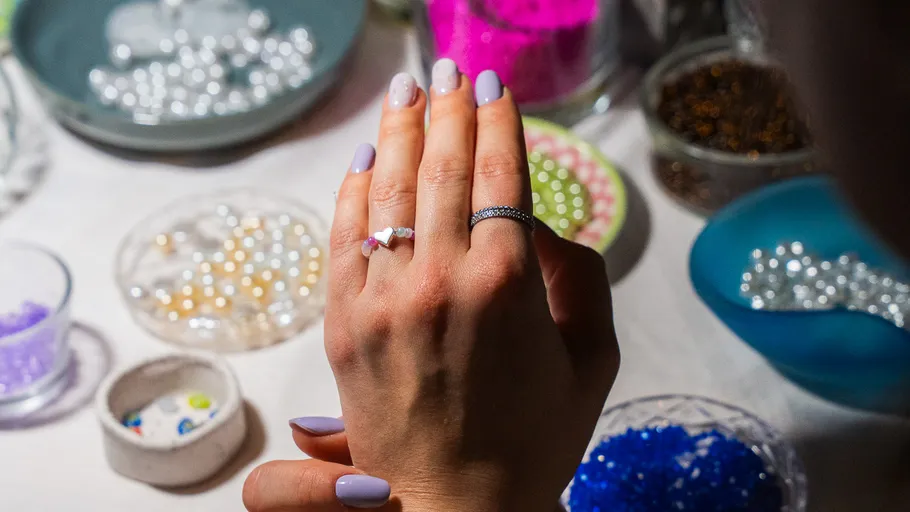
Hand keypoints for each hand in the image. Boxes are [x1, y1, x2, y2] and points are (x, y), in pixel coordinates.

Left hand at [244, 66, 617, 510]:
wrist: (454, 507)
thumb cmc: (533, 439)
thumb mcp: (590, 361)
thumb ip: (581, 280)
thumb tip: (543, 226)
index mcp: (508, 283)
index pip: (500, 176)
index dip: (498, 123)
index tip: (496, 86)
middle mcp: (440, 278)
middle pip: (442, 168)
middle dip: (449, 110)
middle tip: (452, 69)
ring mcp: (384, 298)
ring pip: (389, 191)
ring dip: (400, 132)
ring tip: (408, 90)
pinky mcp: (344, 322)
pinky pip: (345, 237)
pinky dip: (353, 191)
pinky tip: (366, 157)